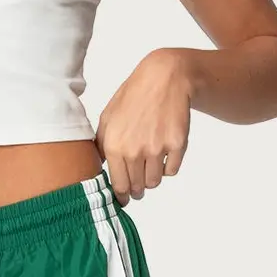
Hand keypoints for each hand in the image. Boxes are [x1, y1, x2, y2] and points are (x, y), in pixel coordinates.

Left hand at [94, 49, 192, 203]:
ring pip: (155, 182)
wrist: (164, 78)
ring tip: (150, 164)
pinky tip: (163, 152)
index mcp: (115, 146)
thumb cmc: (133, 96)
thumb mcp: (108, 117)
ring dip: (152, 178)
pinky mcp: (177, 145)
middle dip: (137, 189)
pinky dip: (168, 166)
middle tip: (138, 183)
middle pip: (137, 188)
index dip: (122, 195)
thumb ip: (101, 145)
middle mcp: (135, 151)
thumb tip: (99, 168)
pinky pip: (171, 170)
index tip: (124, 198)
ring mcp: (157, 149)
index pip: (118, 186)